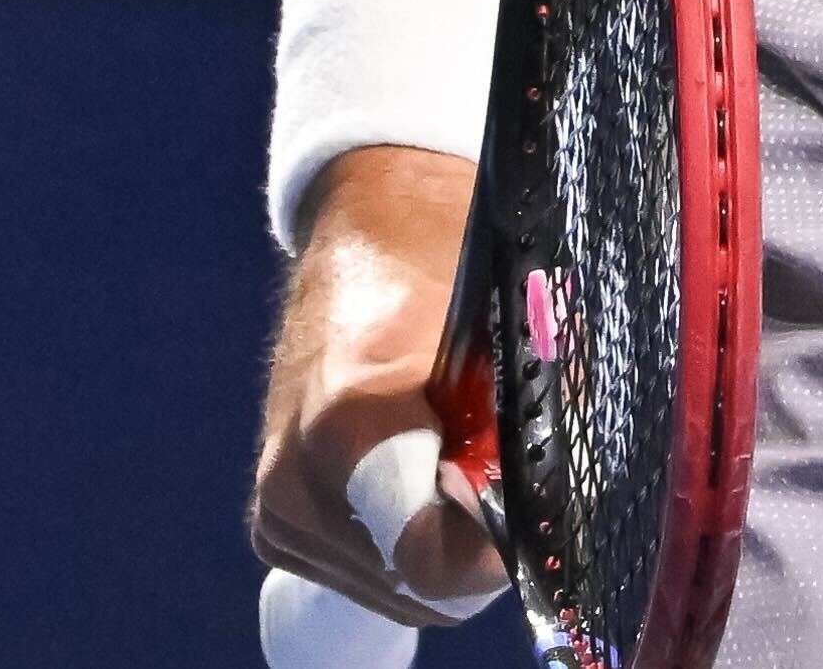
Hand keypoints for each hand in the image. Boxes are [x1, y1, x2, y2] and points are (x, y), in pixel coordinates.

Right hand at [251, 147, 507, 620]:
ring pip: (394, 588)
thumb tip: (549, 511)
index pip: (425, 552)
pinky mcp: (273, 524)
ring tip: (465, 456)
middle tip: (508, 466)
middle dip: (479, 542)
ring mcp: (277, 508)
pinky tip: (426, 472)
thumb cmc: (448, 265)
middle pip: (416, 580)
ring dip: (446, 545)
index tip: (530, 500)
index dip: (494, 544)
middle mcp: (295, 476)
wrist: (368, 234)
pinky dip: (408, 542)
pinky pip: (365, 573)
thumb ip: (525, 424)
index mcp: (347, 417)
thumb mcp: (506, 329)